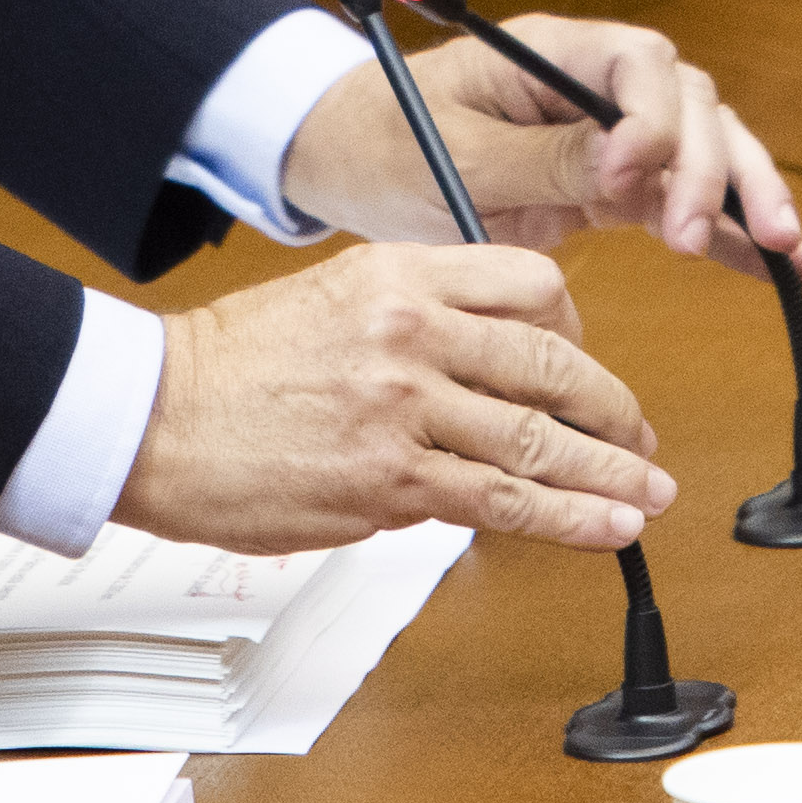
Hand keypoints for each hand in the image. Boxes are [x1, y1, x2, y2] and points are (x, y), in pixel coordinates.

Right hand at [111, 244, 672, 554]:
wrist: (154, 417)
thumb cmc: (232, 365)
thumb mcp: (334, 295)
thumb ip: (418, 319)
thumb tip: (492, 370)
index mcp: (400, 274)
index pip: (533, 286)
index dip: (579, 333)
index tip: (587, 370)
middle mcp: (412, 333)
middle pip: (554, 365)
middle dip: (615, 410)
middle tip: (641, 438)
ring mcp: (404, 410)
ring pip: (540, 440)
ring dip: (610, 474)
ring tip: (647, 493)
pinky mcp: (390, 483)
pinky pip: (502, 502)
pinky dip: (568, 520)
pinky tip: (605, 529)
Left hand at [280, 16, 801, 285]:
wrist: (349, 160)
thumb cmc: (385, 139)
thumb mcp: (455, 156)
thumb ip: (541, 158)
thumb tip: (626, 165)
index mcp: (552, 53)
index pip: (639, 64)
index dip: (651, 119)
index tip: (627, 180)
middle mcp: (594, 85)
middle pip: (691, 106)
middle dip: (710, 167)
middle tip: (691, 235)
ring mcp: (612, 135)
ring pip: (708, 151)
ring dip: (746, 198)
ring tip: (783, 251)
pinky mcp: (616, 186)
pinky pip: (689, 204)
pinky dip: (737, 236)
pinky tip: (796, 269)